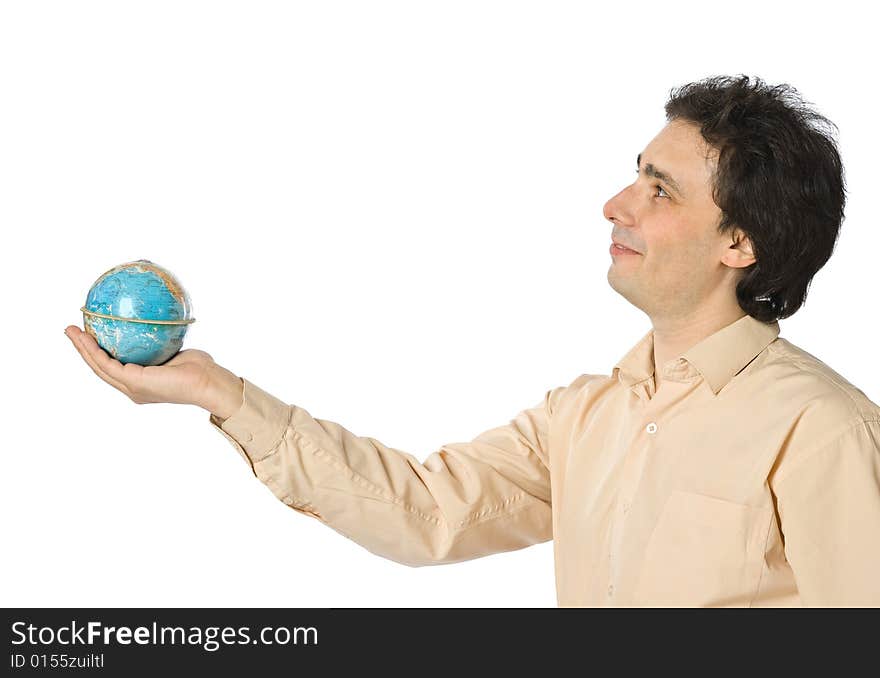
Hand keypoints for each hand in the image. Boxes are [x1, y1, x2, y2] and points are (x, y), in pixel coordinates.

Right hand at [64, 325, 237, 412]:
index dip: (97, 352)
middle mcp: (133, 388)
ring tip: (70, 330)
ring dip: (82, 348)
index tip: (88, 333)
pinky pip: (107, 363)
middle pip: (100, 367)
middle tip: (71, 329)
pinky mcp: (134, 382)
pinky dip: (93, 350)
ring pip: (99, 366)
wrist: (209, 382)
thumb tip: (156, 319)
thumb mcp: (177, 351)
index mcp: (141, 383)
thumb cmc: (201, 368)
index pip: (114, 367)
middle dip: (82, 349)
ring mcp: (132, 387)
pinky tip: (85, 336)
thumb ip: (162, 340)